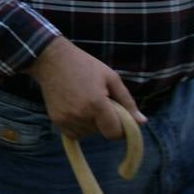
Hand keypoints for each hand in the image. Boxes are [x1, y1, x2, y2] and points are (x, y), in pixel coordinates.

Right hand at [27, 37, 145, 139]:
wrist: (50, 59)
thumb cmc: (84, 64)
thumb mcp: (110, 77)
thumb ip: (127, 101)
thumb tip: (142, 122)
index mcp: (96, 103)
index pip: (115, 133)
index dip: (120, 128)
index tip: (119, 117)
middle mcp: (80, 114)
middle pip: (102, 132)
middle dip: (105, 121)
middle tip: (99, 102)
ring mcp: (66, 118)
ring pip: (88, 134)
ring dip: (91, 124)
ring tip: (85, 103)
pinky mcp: (56, 120)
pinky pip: (74, 133)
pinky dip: (78, 126)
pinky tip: (76, 109)